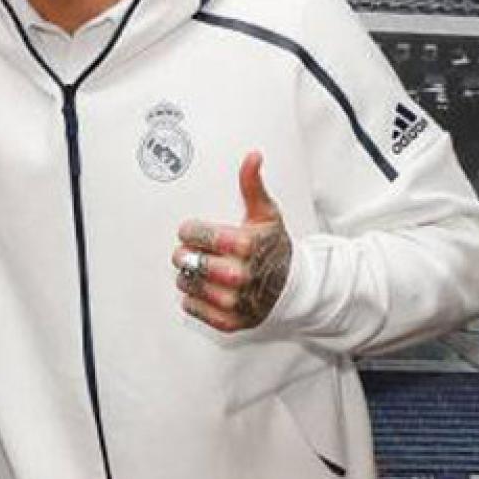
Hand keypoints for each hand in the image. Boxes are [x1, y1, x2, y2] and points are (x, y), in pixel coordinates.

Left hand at [170, 151, 290, 332]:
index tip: (192, 231)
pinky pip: (192, 307)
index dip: (189, 230)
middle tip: (193, 251)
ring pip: (186, 283)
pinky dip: (194, 298)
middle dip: (185, 253)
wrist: (293, 287)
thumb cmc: (274, 247)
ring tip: (201, 269)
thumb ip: (252, 185)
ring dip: (187, 275)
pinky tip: (206, 288)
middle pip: (186, 260)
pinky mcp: (229, 321)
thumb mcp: (265, 214)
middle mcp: (240, 275)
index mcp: (245, 245)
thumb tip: (252, 157)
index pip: (194, 234)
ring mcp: (234, 301)